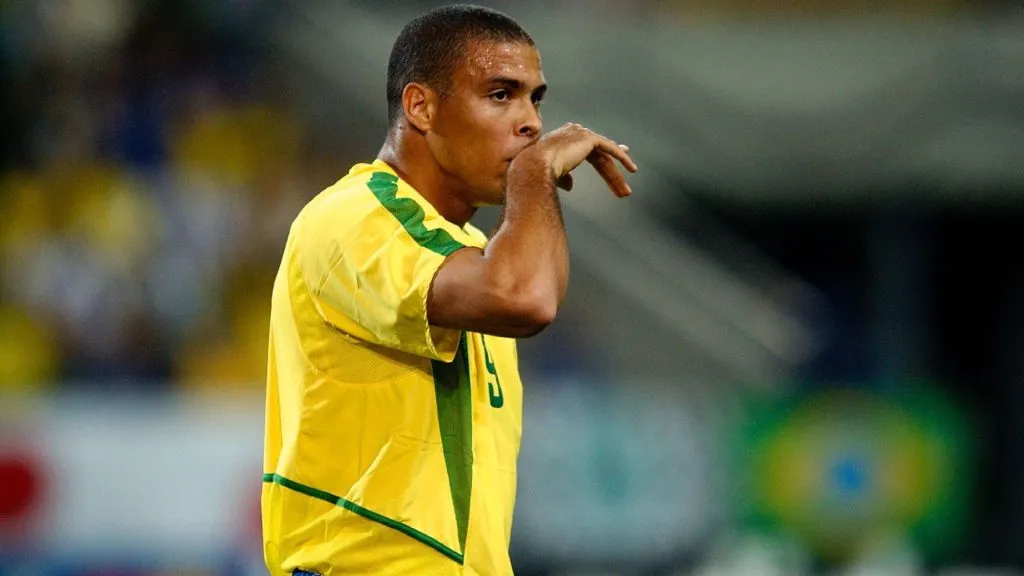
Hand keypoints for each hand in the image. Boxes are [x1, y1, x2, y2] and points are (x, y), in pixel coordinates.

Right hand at [518, 123, 637, 196]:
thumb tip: (571, 186)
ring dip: (616, 175)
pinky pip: (610, 149)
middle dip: (611, 174)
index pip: (588, 149)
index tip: (615, 164)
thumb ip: (564, 177)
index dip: (603, 159)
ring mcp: (581, 134)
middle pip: (599, 156)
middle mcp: (573, 133)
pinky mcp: (589, 138)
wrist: (533, 167)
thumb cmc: (536, 172)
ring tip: (625, 192)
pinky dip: (621, 159)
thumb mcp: (552, 175)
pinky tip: (631, 169)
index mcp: (563, 138)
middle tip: (622, 190)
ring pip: (605, 156)